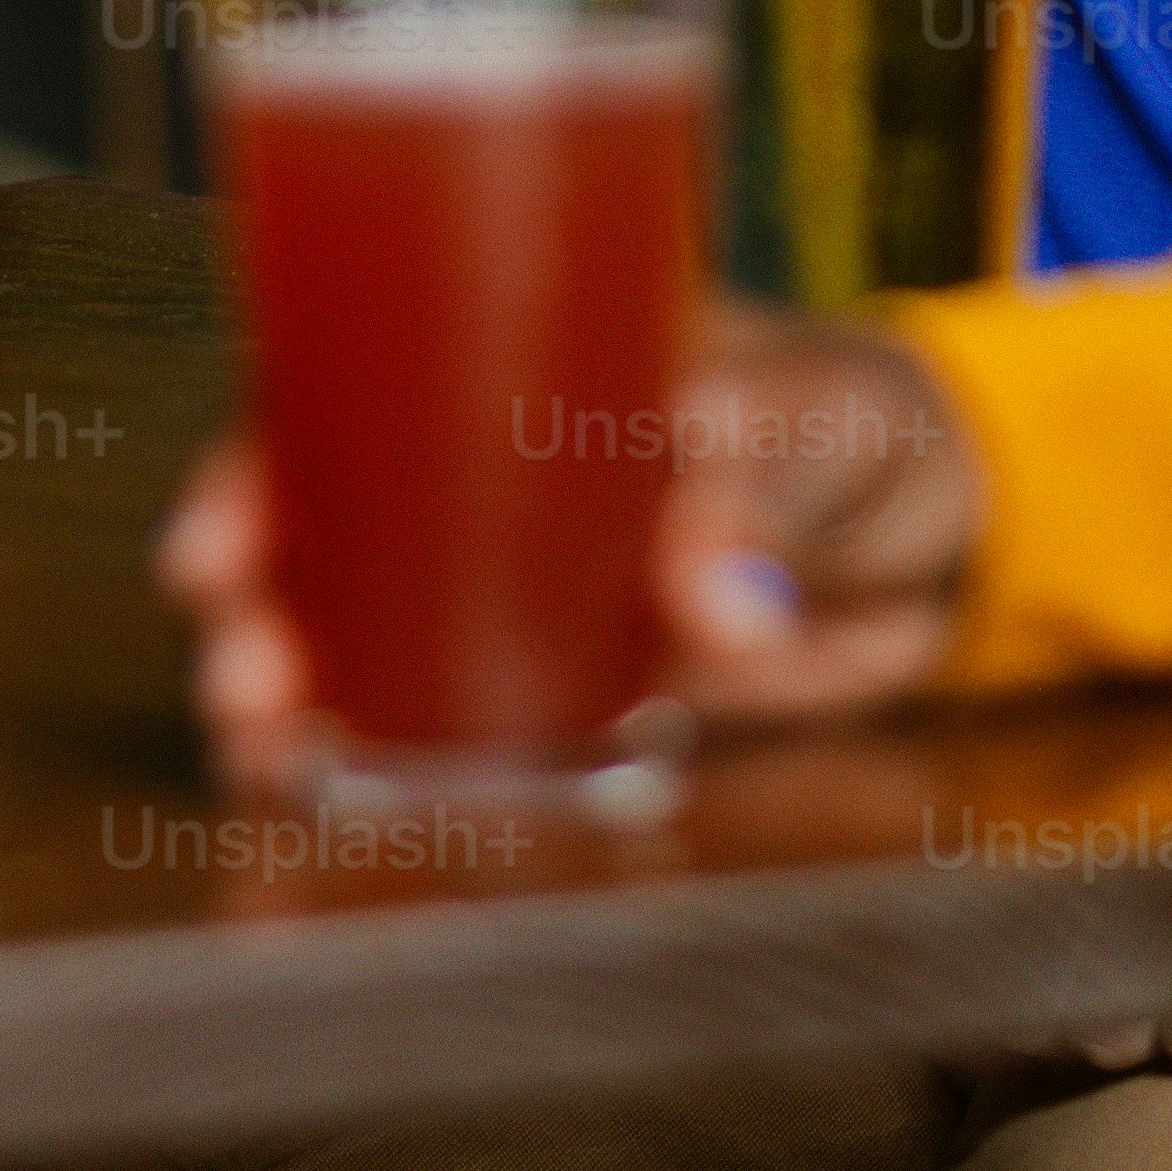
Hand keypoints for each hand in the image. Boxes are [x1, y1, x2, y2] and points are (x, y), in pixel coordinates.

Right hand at [158, 300, 989, 797]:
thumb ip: (765, 495)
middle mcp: (488, 479)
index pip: (349, 396)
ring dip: (301, 705)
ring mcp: (522, 594)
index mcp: (521, 364)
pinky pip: (460, 737)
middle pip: (326, 536)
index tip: (221, 541)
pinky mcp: (572, 697)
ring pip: (367, 645)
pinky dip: (396, 776)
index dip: (261, 465)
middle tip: (247, 677)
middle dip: (259, 608)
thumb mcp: (823, 423)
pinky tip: (340, 806)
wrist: (950, 534)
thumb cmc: (864, 417)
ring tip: (269, 755)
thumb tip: (715, 605)